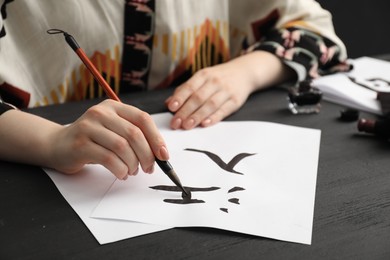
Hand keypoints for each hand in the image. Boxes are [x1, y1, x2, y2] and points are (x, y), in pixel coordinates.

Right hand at [46, 99, 168, 179]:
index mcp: (114, 107)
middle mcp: (101, 113)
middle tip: (149, 168)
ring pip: (122, 147)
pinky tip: (121, 174)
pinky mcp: (81, 144)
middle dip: (147, 155)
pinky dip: (120, 170)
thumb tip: (160, 154)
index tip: (164, 155)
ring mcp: (89, 126)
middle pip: (134, 134)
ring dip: (133, 164)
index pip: (142, 119)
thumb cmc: (92, 140)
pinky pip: (109, 159)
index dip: (156, 138)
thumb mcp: (113, 131)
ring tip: (132, 171)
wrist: (57, 145)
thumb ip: (134, 136)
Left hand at [165, 51, 292, 129]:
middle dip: (185, 111)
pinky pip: (224, 110)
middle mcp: (215, 81)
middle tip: (176, 123)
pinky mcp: (235, 100)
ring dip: (197, 116)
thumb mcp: (202, 78)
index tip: (172, 108)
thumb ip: (185, 90)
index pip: (189, 87)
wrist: (244, 72)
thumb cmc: (218, 77)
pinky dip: (214, 117)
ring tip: (187, 126)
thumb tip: (168, 103)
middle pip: (198, 97)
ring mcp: (226, 91)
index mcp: (204, 75)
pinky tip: (205, 123)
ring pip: (210, 105)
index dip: (180, 98)